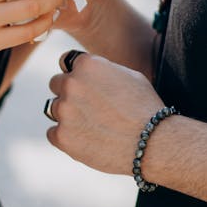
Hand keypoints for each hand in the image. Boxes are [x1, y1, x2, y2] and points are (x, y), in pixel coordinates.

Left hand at [45, 50, 162, 174]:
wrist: (153, 143)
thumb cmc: (145, 107)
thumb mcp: (128, 75)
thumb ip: (102, 70)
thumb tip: (88, 72)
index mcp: (86, 64)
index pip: (67, 62)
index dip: (78, 75)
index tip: (88, 87)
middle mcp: (71, 84)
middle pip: (56, 84)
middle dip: (69, 93)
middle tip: (90, 108)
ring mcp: (64, 111)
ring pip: (54, 109)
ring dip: (67, 115)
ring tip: (92, 126)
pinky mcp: (61, 136)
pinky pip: (53, 133)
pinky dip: (66, 137)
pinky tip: (87, 140)